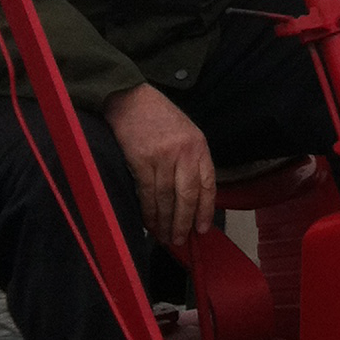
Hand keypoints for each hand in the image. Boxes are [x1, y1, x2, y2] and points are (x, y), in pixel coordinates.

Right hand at [106, 83, 215, 247]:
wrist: (131, 99)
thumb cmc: (159, 118)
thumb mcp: (186, 133)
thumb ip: (191, 161)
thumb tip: (192, 198)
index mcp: (199, 146)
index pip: (208, 184)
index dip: (206, 210)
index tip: (202, 229)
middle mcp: (184, 152)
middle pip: (187, 196)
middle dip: (183, 222)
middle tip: (179, 240)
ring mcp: (162, 157)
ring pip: (166, 198)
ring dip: (164, 222)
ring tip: (163, 237)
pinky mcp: (141, 160)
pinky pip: (147, 193)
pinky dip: (148, 211)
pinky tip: (149, 223)